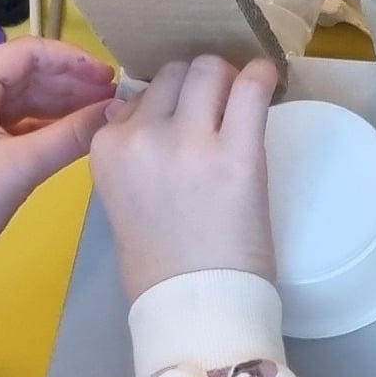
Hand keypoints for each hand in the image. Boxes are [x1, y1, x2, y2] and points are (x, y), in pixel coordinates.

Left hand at [0, 37, 114, 281]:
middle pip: (26, 73)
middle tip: (113, 93)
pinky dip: (49, 123)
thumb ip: (72, 134)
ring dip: (63, 102)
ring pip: (26, 97)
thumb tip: (116, 109)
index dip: (70, 59)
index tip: (107, 74)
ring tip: (104, 109)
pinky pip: (20, 120)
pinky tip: (80, 129)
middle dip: (70, 81)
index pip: (25, 52)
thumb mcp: (22, 165)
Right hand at [91, 55, 278, 304]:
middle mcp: (142, 136)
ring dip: (226, 76)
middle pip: (174, 71)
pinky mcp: (237, 154)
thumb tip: (132, 104)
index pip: (139, 92)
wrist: (193, 307)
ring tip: (242, 96)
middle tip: (218, 101)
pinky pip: (250, 89)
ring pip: (208, 69)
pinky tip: (268, 77)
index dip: (167, 98)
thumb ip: (126, 148)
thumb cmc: (158, 261)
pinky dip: (261, 75)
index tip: (187, 110)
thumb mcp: (119, 196)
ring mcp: (189, 142)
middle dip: (197, 79)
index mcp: (107, 147)